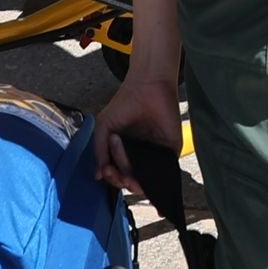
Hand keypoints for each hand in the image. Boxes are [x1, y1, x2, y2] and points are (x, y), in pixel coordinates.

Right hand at [90, 64, 182, 189]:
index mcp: (124, 151)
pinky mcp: (170, 152)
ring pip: (144, 179)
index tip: (106, 170)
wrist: (148, 85)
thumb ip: (99, 151)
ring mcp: (155, 155)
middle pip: (130, 180)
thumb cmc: (125, 103)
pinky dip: (152, 179)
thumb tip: (98, 176)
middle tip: (114, 173)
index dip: (111, 176)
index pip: (118, 173)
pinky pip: (162, 172)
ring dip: (133, 182)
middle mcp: (140, 156)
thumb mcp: (104, 126)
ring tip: (125, 173)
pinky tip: (140, 175)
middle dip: (119, 180)